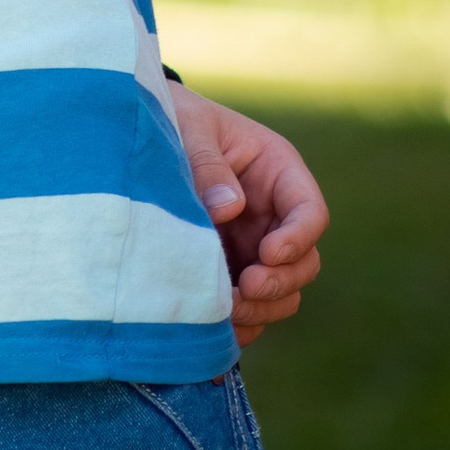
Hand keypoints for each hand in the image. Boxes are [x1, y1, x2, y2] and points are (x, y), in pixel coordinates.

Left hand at [167, 84, 326, 346]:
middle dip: (280, 282)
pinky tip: (213, 331)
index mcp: (277, 173)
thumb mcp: (190, 126)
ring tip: (225, 311)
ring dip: (261, 309)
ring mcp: (253, 247)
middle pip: (304, 263)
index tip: (267, 253)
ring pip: (282, 293)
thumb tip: (228, 208)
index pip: (310, 211)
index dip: (298, 238)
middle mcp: (273, 216)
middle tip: (246, 288)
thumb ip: (207, 164)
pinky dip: (238, 325)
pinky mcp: (230, 271)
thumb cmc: (174, 118)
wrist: (139, 132)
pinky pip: (249, 309)